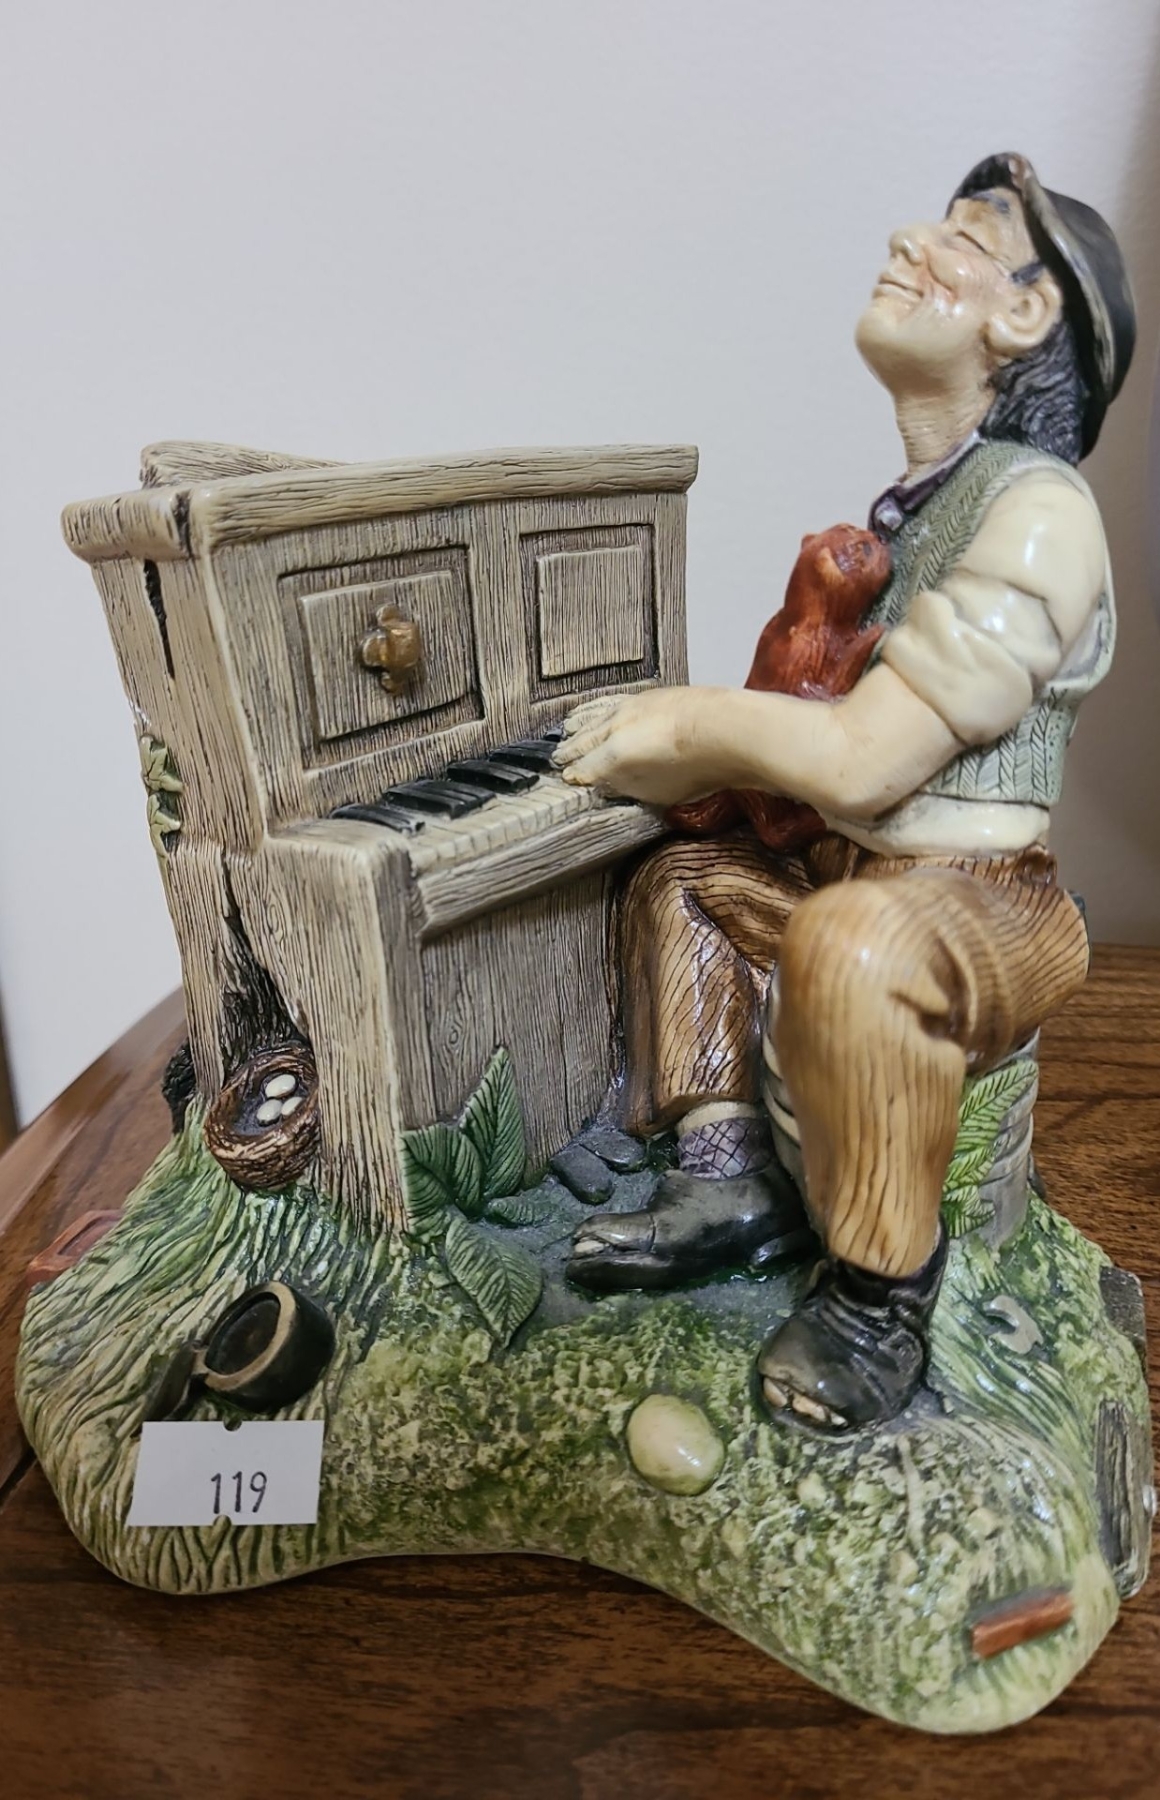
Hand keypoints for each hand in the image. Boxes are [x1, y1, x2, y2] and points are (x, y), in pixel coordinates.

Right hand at [553, 687, 730, 805]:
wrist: (731, 727)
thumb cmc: (697, 766)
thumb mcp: (658, 791)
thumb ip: (628, 786)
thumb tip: (610, 782)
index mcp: (614, 753)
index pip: (586, 767)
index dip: (575, 775)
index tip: (568, 778)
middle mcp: (616, 725)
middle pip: (585, 738)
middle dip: (570, 749)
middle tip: (558, 756)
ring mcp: (633, 706)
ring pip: (597, 715)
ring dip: (582, 724)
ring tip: (571, 728)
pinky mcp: (652, 695)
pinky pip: (615, 702)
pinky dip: (602, 708)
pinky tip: (605, 710)